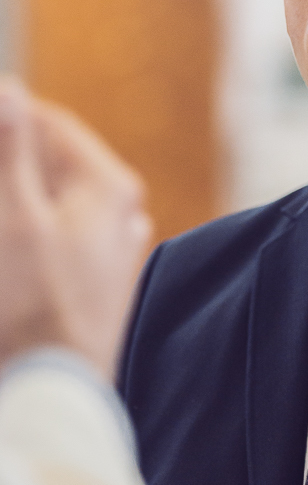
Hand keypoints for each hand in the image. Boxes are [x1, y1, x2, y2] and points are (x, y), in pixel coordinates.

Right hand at [0, 76, 151, 381]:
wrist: (48, 396)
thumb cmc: (30, 304)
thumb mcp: (12, 216)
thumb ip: (10, 147)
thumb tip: (9, 88)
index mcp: (107, 185)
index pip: (46, 122)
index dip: (4, 116)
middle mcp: (118, 212)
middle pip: (45, 163)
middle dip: (7, 165)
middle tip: (1, 199)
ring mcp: (106, 249)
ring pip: (43, 202)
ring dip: (11, 198)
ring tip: (4, 223)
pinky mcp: (88, 283)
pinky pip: (47, 237)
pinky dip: (19, 230)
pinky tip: (9, 244)